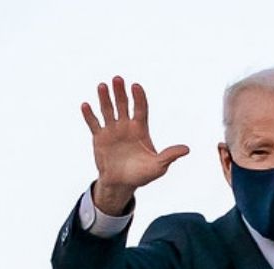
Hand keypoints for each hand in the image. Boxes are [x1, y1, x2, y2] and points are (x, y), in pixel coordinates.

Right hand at [81, 76, 189, 214]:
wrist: (122, 184)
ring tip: (102, 86)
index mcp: (141, 129)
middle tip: (118, 79)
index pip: (141, 109)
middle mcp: (126, 126)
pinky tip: (86, 105)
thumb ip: (169, 156)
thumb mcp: (158, 166)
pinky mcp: (100, 138)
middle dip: (121, 92)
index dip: (139, 97)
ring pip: (108, 110)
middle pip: (123, 104)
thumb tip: (187, 150)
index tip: (136, 86)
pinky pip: (94, 124)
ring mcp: (112, 130)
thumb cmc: (142, 174)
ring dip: (105, 98)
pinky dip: (89, 115)